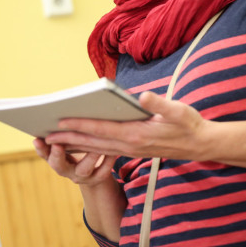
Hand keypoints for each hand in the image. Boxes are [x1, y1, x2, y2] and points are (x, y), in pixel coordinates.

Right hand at [33, 138, 116, 186]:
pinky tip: (113, 152)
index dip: (41, 148)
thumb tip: (54, 113)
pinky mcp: (97, 178)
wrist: (92, 173)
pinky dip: (107, 161)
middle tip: (57, 144)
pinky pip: (102, 172)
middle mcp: (66, 170)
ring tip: (96, 147)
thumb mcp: (65, 145)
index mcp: (54, 160)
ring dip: (89, 157)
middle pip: (57, 165)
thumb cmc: (77, 150)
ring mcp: (81, 177)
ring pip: (83, 169)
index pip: (44, 154)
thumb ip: (59, 135)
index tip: (38, 139)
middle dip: (57, 154)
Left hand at [45, 91, 209, 160]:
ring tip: (52, 140)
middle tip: (44, 135)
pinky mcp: (130, 150)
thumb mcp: (179, 111)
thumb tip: (143, 96)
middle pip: (91, 141)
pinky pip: (102, 149)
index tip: (60, 121)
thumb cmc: (190, 125)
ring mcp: (129, 150)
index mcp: (136, 135)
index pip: (101, 129)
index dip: (80, 124)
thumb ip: (160, 104)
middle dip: (67, 138)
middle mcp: (129, 145)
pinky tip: (75, 142)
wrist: (202, 145)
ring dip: (73, 144)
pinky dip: (86, 146)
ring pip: (94, 148)